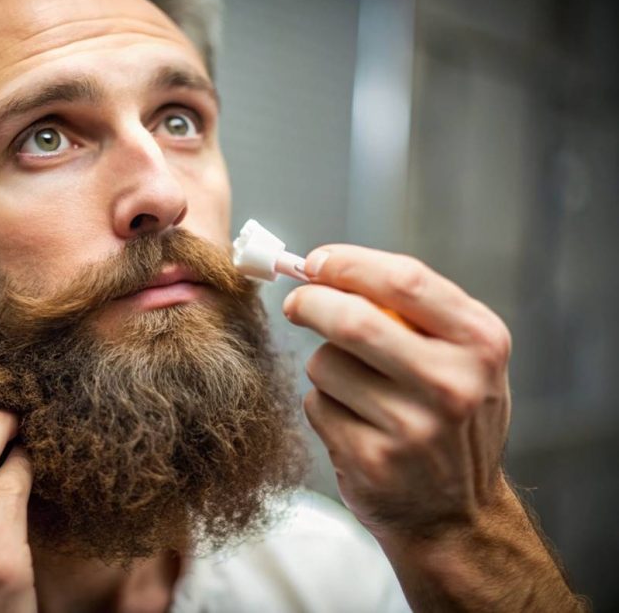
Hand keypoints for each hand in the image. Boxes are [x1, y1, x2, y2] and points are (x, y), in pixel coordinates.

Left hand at [282, 245, 511, 537]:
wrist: (456, 515)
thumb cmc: (451, 418)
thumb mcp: (464, 358)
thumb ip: (413, 311)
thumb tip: (326, 268)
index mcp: (481, 343)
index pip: (404, 280)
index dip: (348, 263)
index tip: (316, 261)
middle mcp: (453, 384)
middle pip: (353, 319)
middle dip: (310, 302)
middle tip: (296, 303)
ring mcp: (411, 427)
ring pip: (324, 363)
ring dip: (323, 365)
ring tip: (355, 388)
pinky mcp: (371, 459)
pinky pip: (316, 404)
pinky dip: (322, 404)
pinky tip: (354, 424)